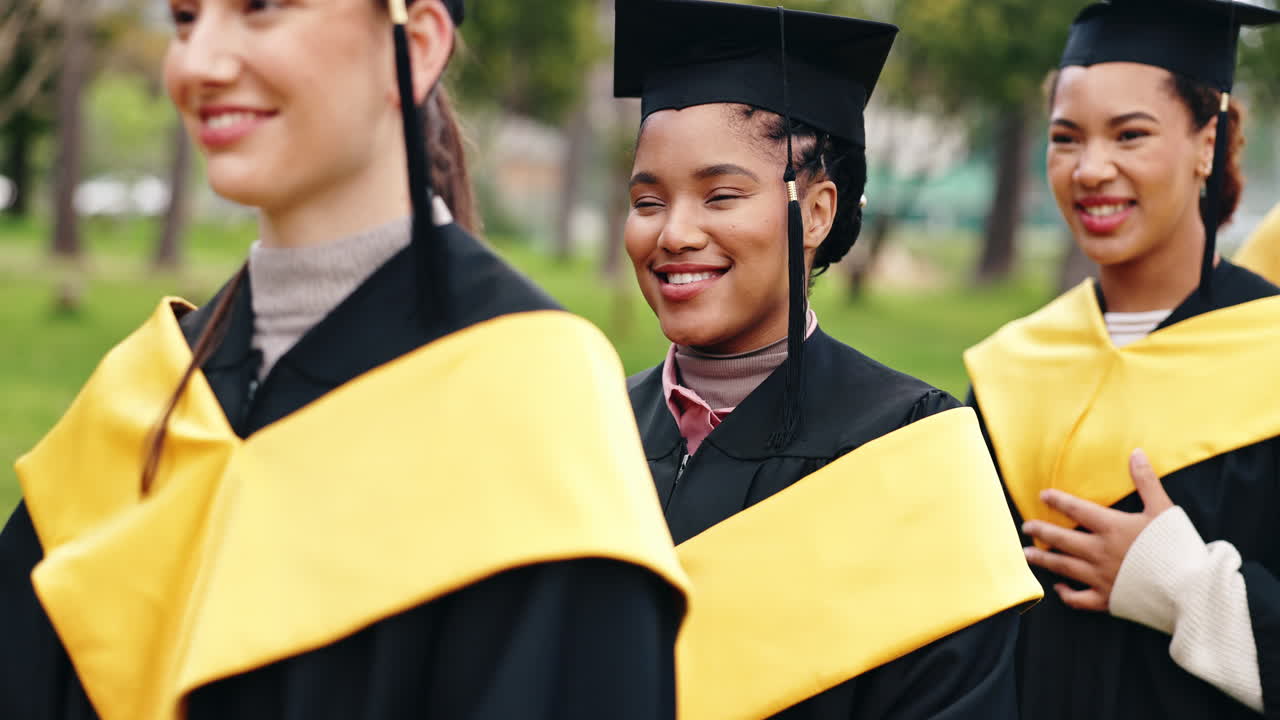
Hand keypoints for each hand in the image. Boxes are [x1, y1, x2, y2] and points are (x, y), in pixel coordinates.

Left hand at [1022, 449, 1174, 611]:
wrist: (1190, 588)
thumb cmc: (1178, 547)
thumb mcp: (1163, 508)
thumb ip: (1146, 481)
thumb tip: (1136, 453)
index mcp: (1111, 527)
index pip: (1076, 509)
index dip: (1058, 500)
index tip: (1042, 495)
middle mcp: (1099, 551)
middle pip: (1061, 538)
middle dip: (1041, 531)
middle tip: (1026, 527)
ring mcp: (1100, 577)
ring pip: (1063, 567)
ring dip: (1043, 560)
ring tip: (1027, 554)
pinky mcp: (1107, 600)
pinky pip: (1078, 599)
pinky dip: (1065, 593)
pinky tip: (1058, 587)